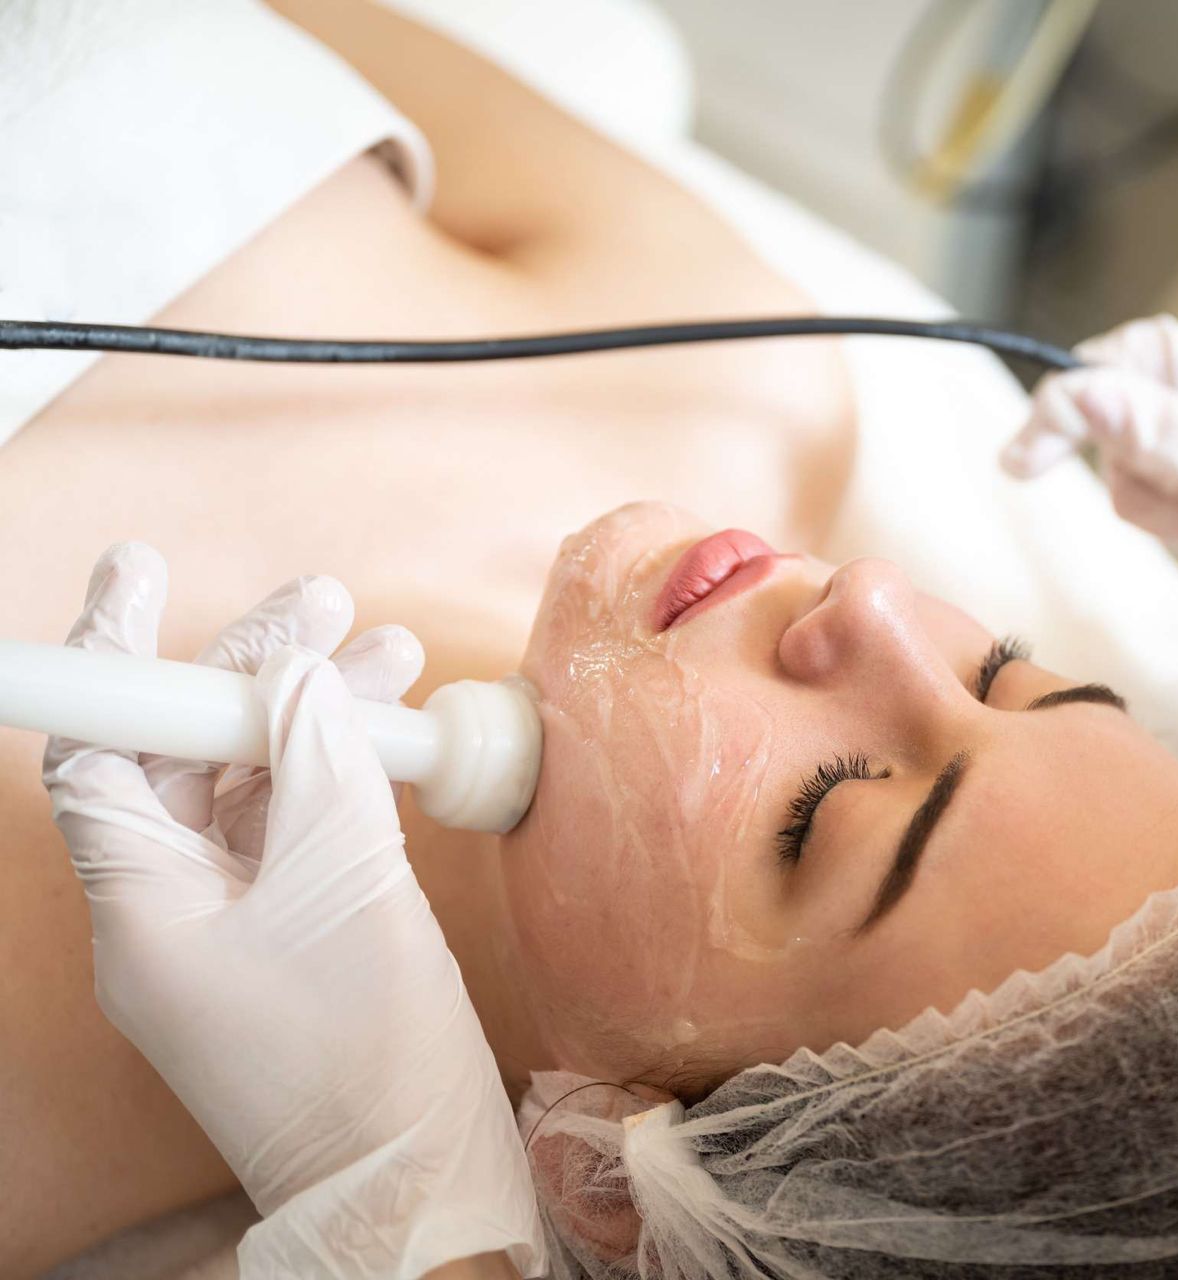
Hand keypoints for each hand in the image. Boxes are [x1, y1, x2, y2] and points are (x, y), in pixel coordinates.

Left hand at [42, 544, 543, 1278]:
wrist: (409, 1175)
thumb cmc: (366, 1051)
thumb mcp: (348, 887)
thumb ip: (321, 766)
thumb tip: (305, 678)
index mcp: (143, 908)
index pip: (99, 756)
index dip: (116, 657)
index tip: (140, 572)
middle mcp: (168, 912)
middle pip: (186, 759)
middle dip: (252, 672)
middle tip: (327, 602)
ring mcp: (231, 927)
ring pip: (251, 790)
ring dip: (314, 716)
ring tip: (392, 652)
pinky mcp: (291, 939)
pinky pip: (296, 833)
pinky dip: (338, 775)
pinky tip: (391, 729)